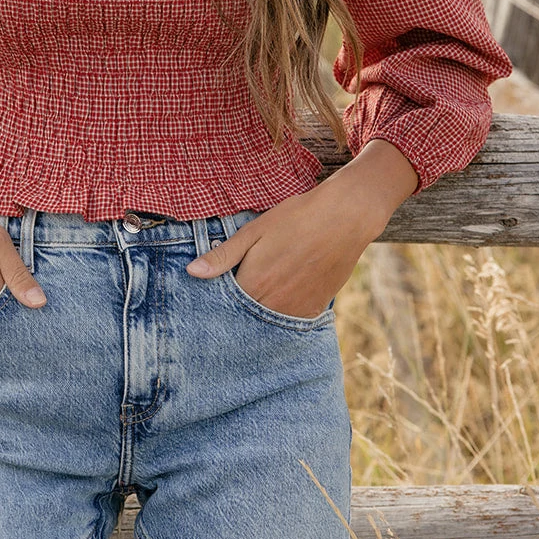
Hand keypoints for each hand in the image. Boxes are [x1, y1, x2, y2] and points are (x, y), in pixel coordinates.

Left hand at [185, 177, 384, 318]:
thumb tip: (192, 272)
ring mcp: (297, 310)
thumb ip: (223, 256)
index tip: (216, 293)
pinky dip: (283, 312)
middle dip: (239, 308)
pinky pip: (292, 320)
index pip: (225, 306)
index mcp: (254, 285)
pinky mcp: (316, 309)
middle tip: (245, 285)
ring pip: (269, 321)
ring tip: (265, 288)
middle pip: (246, 317)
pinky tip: (283, 293)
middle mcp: (274, 305)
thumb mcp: (254, 231)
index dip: (219, 299)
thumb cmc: (296, 218)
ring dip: (262, 311)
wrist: (345, 217)